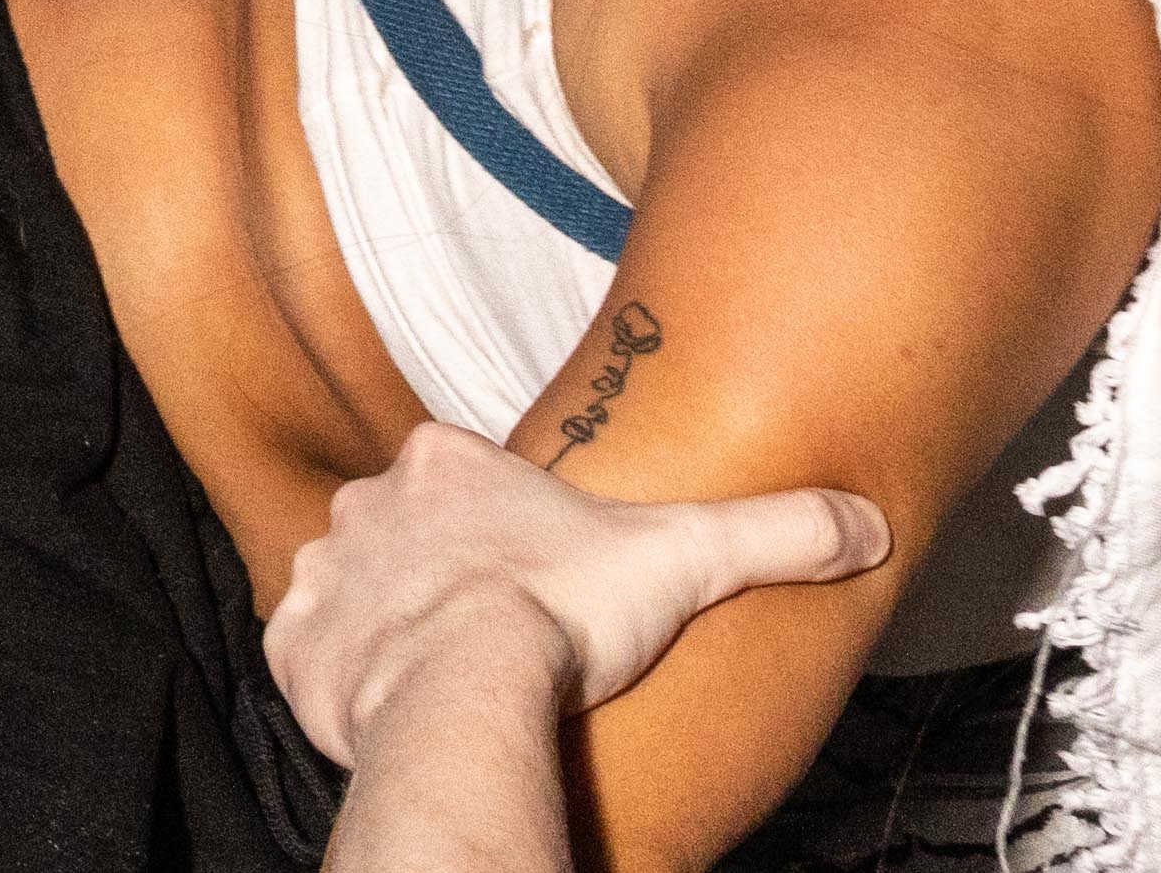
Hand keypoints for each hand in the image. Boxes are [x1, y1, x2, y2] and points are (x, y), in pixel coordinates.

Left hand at [268, 425, 886, 762]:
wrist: (464, 691)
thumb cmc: (563, 618)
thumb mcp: (685, 557)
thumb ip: (774, 533)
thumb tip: (866, 523)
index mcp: (446, 462)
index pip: (466, 479)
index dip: (505, 531)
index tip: (537, 577)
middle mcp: (369, 501)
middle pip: (406, 532)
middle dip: (442, 576)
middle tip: (496, 631)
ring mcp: (323, 569)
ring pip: (353, 587)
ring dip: (390, 625)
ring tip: (448, 674)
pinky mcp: (294, 641)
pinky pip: (309, 649)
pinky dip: (343, 675)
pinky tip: (393, 698)